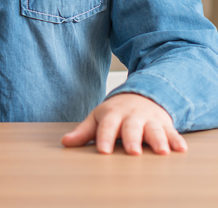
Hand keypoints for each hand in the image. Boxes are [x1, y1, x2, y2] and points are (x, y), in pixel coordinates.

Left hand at [61, 93, 186, 154]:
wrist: (141, 95)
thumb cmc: (116, 113)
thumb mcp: (98, 118)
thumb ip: (84, 132)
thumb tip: (65, 142)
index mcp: (112, 115)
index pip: (107, 127)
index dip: (105, 138)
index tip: (103, 151)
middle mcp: (132, 116)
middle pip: (131, 128)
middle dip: (132, 139)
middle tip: (133, 152)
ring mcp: (150, 120)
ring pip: (154, 130)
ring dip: (158, 140)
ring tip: (161, 152)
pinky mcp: (165, 124)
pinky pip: (172, 132)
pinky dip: (177, 140)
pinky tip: (181, 149)